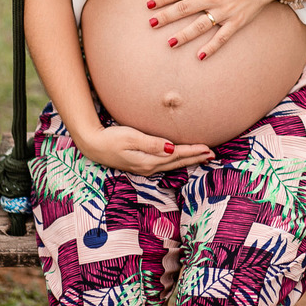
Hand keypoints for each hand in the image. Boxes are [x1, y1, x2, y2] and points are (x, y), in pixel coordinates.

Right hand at [76, 124, 212, 175]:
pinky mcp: (142, 164)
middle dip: (196, 158)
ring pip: (173, 165)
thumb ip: (152, 144)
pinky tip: (182, 158)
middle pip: (178, 163)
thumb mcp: (131, 137)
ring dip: (189, 160)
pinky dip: (178, 161)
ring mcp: (145, 168)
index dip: (194, 151)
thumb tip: (172, 148)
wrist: (93, 145)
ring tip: (203, 157)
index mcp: (148, 161)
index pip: (177, 155)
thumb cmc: (110, 138)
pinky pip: (166, 164)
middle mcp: (149, 167)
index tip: (208, 148)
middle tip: (213, 154)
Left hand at [145, 0, 276, 60]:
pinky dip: (211, 47)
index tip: (149, 5)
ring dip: (183, 35)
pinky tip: (200, 56)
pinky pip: (222, 37)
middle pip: (184, 8)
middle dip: (166, 17)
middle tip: (151, 24)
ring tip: (169, 43)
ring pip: (199, 25)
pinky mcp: (236, 22)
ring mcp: (225, 11)